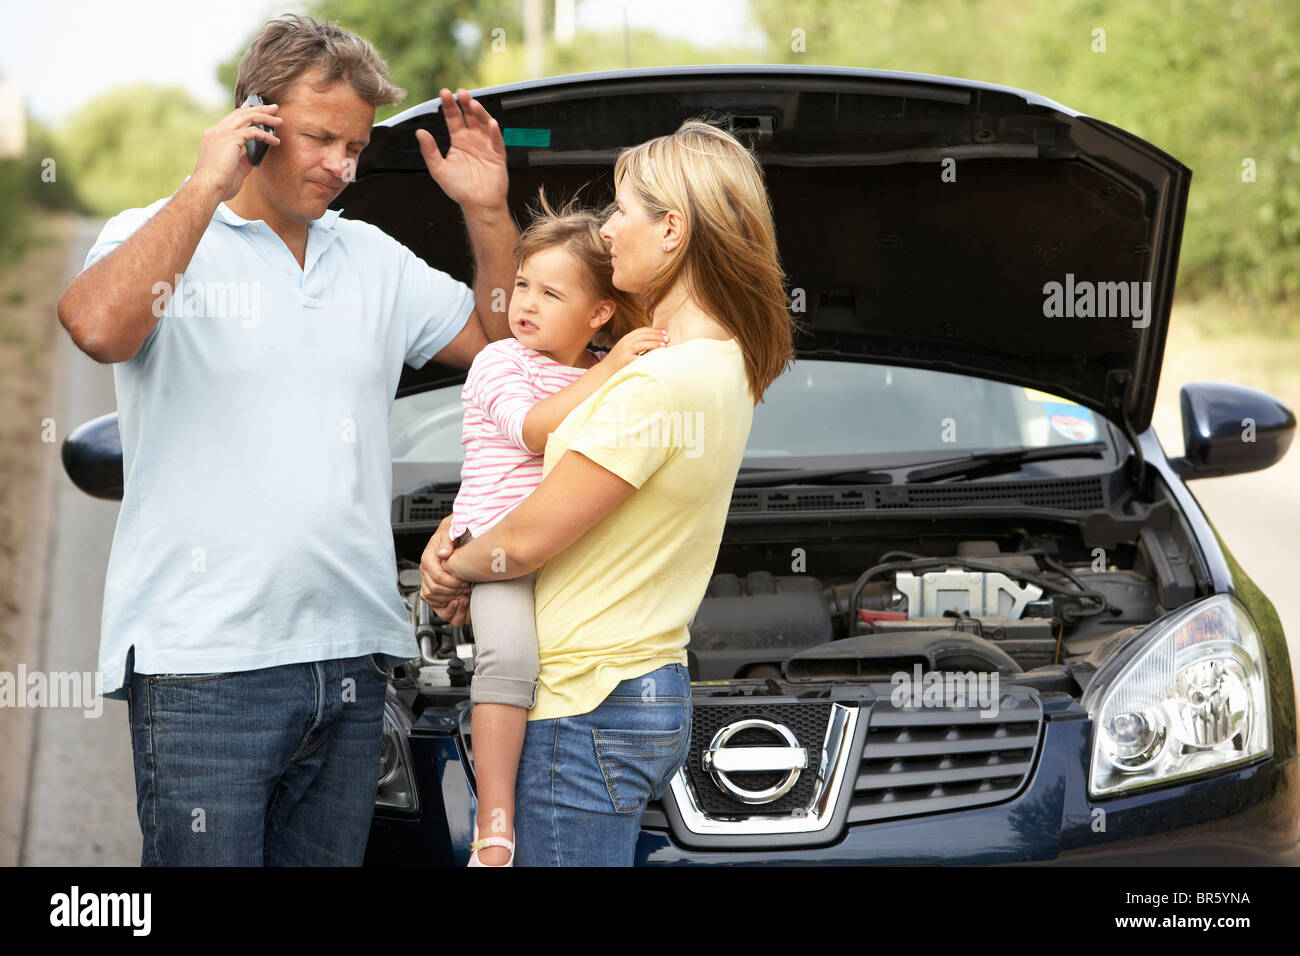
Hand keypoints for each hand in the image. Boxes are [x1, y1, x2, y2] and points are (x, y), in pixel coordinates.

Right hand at [192, 99, 281, 201]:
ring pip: (247, 117)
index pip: (230, 119)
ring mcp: (222, 133)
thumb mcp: (234, 168)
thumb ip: (243, 159)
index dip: (243, 111)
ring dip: (265, 117)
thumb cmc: (219, 184)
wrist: (208, 187)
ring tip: (279, 120)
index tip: (252, 106)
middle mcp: (216, 132)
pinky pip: (253, 132)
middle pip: (240, 114)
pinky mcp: (230, 139)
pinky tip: (275, 141)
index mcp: (213, 137)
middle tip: (273, 108)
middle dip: (258, 109)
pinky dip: (266, 135)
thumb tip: (254, 156)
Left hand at [414, 88, 507, 211]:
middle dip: (465, 103)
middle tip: (461, 92)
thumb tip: (420, 133)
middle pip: (469, 116)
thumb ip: (429, 151)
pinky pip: (497, 140)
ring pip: (483, 124)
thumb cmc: (460, 189)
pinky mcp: (498, 154)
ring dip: (479, 113)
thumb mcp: (438, 169)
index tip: (444, 93)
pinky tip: (490, 124)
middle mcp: (473, 140)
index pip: (453, 118)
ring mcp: (486, 145)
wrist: (477, 204)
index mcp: (459, 141)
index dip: (449, 106)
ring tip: (473, 104)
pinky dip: (494, 132)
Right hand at [420, 515, 470, 622]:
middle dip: (453, 591)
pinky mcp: (430, 583)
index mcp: (429, 557)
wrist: (454, 532)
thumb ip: (447, 540)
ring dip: (448, 598)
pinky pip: (430, 599)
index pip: (438, 577)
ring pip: (431, 596)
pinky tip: (455, 598)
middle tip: (467, 589)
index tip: (466, 582)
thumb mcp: (452, 530)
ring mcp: (427, 577)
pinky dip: (442, 602)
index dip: (453, 583)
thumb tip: (443, 553)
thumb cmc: (454, 531)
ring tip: (463, 594)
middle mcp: (425, 568)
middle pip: (434, 589)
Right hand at [606, 326, 669, 368]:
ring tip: (664, 345)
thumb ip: (635, 344)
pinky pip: (640, 357)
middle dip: (657, 335)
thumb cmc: (617, 362)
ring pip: (643, 343)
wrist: (604, 371)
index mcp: (626, 338)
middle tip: (667, 337)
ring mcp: (626, 350)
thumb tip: (651, 342)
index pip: (642, 330)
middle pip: (644, 335)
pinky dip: (649, 355)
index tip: (663, 331)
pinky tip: (656, 356)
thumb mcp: (625, 348)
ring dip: (655, 343)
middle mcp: (626, 342)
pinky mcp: (626, 360)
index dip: (654, 330)